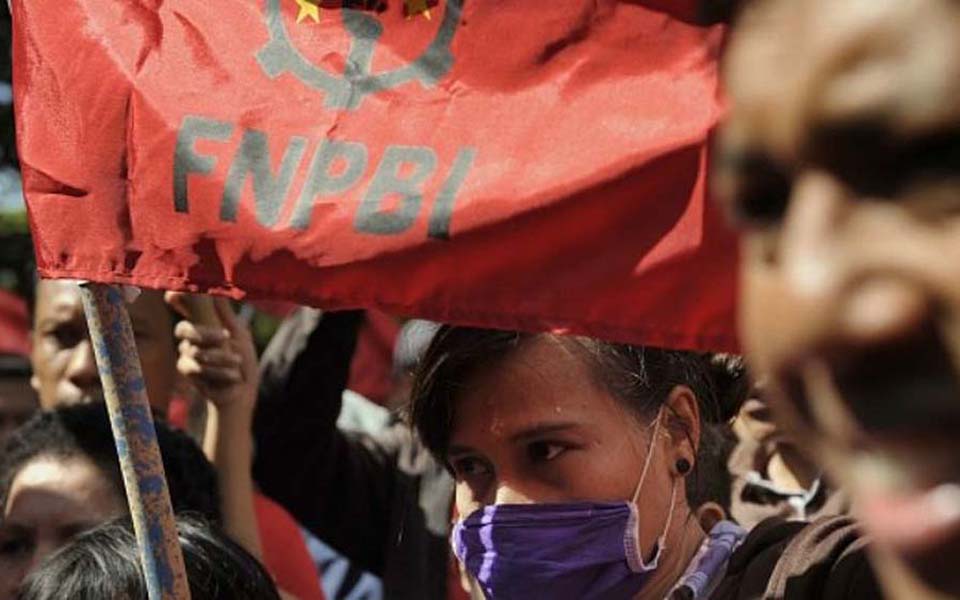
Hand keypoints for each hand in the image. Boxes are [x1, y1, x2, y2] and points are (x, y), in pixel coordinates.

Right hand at [168, 294, 258, 414]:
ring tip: (237, 362)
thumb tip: (215, 288)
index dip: (177, 298)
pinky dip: (218, 372)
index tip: (174, 293)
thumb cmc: (242, 361)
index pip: (184, 305)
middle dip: (205, 334)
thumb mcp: (238, 334)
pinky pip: (194, 367)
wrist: (241, 392)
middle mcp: (191, 336)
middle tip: (225, 338)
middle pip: (183, 329)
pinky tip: (233, 376)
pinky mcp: (186, 370)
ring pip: (193, 350)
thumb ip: (223, 314)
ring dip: (220, 358)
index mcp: (204, 323)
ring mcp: (185, 353)